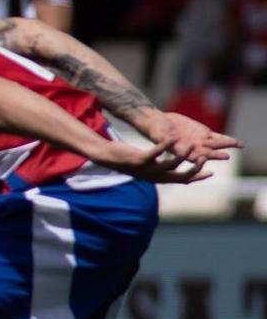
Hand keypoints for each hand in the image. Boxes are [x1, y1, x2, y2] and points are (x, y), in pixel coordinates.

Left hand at [97, 136, 215, 184]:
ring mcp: (146, 169)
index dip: (197, 177)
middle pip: (180, 177)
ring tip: (193, 144)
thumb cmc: (130, 159)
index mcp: (158, 178)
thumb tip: (176, 167)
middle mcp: (154, 176)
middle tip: (206, 158)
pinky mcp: (139, 159)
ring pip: (171, 165)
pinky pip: (156, 153)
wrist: (107, 156)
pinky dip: (166, 145)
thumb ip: (162, 168)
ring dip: (184, 155)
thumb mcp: (149, 166)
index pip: (182, 181)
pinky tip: (174, 137)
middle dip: (195, 169)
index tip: (211, 173)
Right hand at [154, 112, 238, 167]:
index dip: (199, 159)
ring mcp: (198, 141)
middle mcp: (191, 149)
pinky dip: (225, 139)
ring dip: (225, 146)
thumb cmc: (153, 130)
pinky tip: (236, 142)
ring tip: (237, 145)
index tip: (204, 159)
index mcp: (180, 152)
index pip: (191, 158)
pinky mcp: (202, 133)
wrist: (156, 121)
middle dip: (215, 155)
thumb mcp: (157, 136)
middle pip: (205, 153)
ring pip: (214, 145)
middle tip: (225, 156)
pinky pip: (216, 137)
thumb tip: (171, 140)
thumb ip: (164, 140)